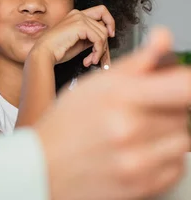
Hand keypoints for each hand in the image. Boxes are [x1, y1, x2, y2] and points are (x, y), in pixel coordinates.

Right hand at [29, 5, 115, 67]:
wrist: (45, 53)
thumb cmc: (57, 50)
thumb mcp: (79, 42)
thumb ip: (91, 37)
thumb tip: (104, 39)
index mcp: (76, 15)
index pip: (101, 11)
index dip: (109, 21)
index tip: (110, 35)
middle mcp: (78, 14)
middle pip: (104, 25)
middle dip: (104, 43)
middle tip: (97, 55)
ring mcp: (79, 18)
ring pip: (103, 34)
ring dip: (100, 50)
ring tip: (91, 60)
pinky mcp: (80, 26)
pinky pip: (99, 39)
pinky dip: (97, 51)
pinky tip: (90, 59)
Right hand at [35, 28, 190, 199]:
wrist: (45, 168)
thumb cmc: (67, 123)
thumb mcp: (95, 84)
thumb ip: (137, 62)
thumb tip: (164, 37)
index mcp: (120, 97)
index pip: (185, 87)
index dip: (187, 82)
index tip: (181, 83)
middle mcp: (131, 130)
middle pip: (185, 112)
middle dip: (168, 108)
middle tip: (139, 110)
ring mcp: (139, 162)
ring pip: (183, 139)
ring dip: (167, 134)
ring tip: (136, 133)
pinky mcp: (145, 186)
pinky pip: (177, 166)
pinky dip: (164, 158)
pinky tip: (137, 152)